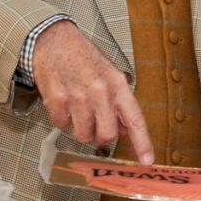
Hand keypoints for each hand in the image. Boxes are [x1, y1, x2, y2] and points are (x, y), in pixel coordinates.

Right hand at [32, 20, 153, 162]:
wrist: (53, 41)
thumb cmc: (83, 57)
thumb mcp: (109, 74)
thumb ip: (118, 102)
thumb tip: (123, 129)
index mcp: (117, 84)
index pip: (135, 118)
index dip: (142, 142)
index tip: (147, 159)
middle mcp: (100, 92)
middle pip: (107, 135)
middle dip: (102, 136)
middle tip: (96, 125)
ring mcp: (78, 98)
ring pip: (83, 135)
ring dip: (81, 129)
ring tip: (78, 110)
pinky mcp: (57, 102)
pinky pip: (63, 126)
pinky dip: (63, 120)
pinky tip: (64, 102)